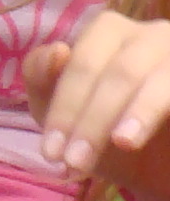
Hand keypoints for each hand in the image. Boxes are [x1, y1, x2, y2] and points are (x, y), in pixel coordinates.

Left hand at [28, 12, 169, 200]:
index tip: (51, 154)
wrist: (161, 167)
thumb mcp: (66, 113)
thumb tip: (57, 50)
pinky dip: (158, 112)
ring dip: (136, 114)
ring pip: (156, 80)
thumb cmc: (108, 133)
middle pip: (118, 72)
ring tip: (122, 145)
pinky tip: (142, 135)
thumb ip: (43, 79)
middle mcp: (151, 34)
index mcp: (110, 33)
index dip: (64, 109)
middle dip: (92, 120)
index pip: (82, 63)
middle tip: (76, 162)